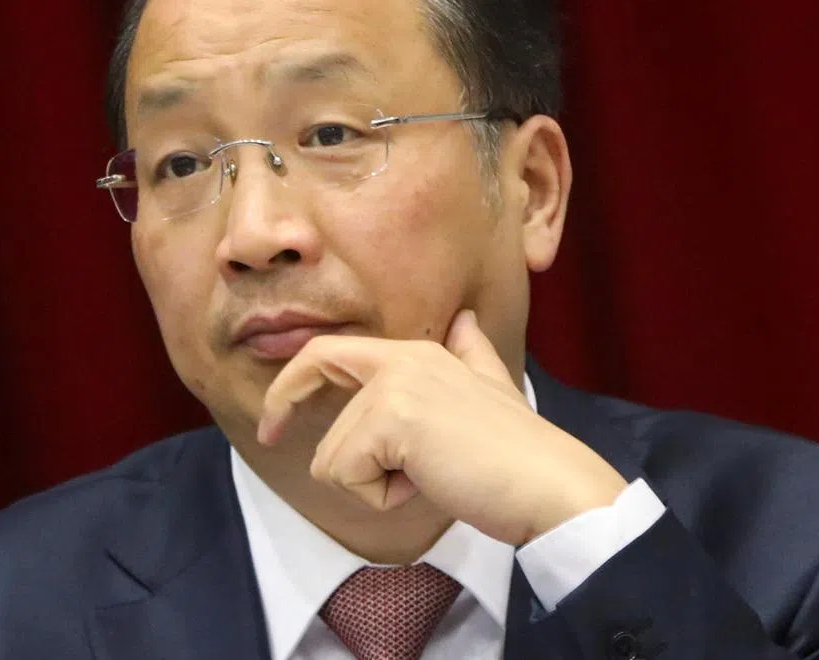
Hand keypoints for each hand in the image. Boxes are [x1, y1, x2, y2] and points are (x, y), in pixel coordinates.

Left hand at [257, 310, 628, 544]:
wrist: (550, 483)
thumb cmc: (517, 451)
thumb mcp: (492, 388)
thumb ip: (471, 354)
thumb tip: (465, 320)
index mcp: (420, 352)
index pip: (333, 350)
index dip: (293, 379)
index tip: (274, 419)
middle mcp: (402, 358)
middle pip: (312, 371)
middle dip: (281, 406)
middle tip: (268, 435)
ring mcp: (396, 385)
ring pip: (332, 453)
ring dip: (372, 483)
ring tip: (427, 476)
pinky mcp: (393, 418)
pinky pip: (347, 476)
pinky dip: (381, 498)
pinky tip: (427, 485)